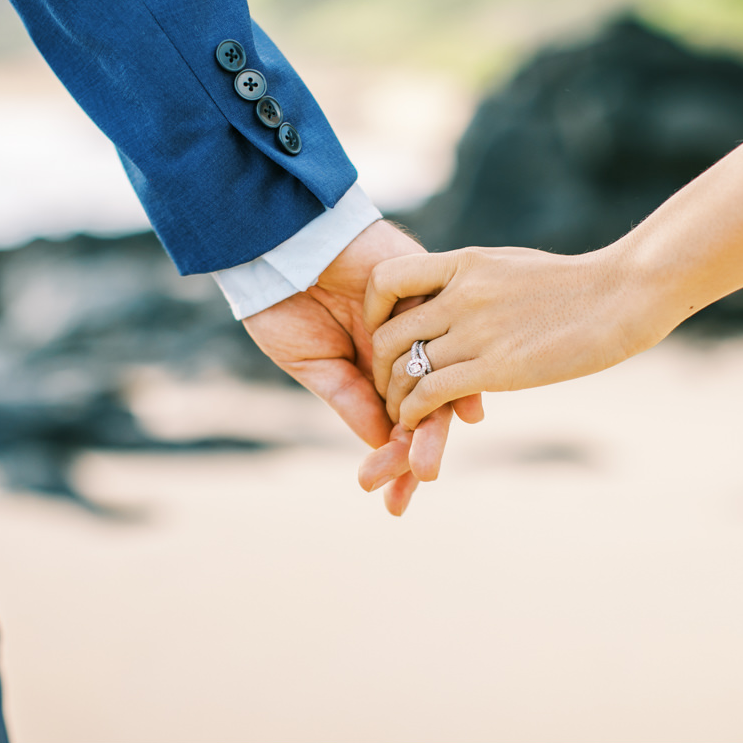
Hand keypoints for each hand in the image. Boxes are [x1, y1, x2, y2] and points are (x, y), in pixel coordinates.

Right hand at [242, 221, 454, 514]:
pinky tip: (466, 410)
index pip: (396, 423)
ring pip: (441, 379)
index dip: (396, 462)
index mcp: (373, 370)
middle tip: (418, 485)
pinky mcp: (427, 287)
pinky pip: (450, 334)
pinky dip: (458, 373)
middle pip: (426, 409)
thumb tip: (382, 444)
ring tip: (427, 464)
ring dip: (437, 427)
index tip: (391, 501)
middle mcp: (402, 348)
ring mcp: (417, 320)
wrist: (276, 241)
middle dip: (421, 453)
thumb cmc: (281, 300)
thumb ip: (349, 400)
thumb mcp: (311, 361)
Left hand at [364, 245, 673, 429]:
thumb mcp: (511, 266)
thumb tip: (453, 291)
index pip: (387, 277)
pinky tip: (415, 421)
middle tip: (387, 387)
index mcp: (465, 264)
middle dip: (379, 366)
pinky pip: (430, 392)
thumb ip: (474, 279)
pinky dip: (412, 411)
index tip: (381, 331)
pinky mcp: (498, 368)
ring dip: (395, 396)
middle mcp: (463, 294)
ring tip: (400, 412)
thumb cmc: (575, 284)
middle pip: (389, 333)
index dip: (373, 309)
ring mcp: (479, 330)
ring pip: (405, 368)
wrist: (623, 294)